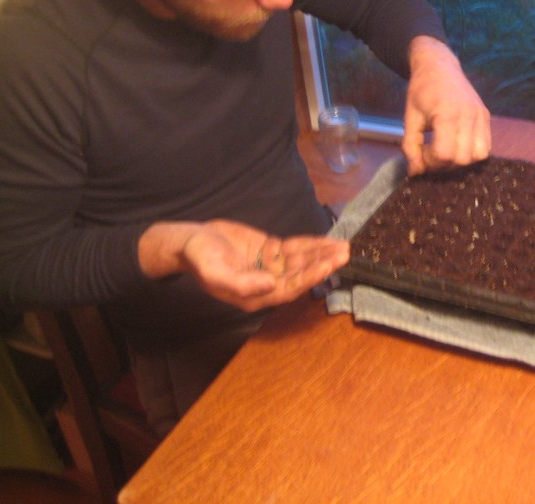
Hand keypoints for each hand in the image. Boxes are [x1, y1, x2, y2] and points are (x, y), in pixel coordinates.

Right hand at [140, 220, 348, 311]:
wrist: (189, 240)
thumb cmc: (199, 257)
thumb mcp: (215, 272)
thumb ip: (242, 283)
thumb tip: (270, 285)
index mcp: (255, 295)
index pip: (290, 287)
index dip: (310, 276)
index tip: (329, 265)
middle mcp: (266, 283)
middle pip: (301, 274)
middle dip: (323, 263)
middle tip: (344, 253)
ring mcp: (269, 266)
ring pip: (301, 260)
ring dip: (321, 253)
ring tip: (343, 245)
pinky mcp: (269, 251)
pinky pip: (294, 249)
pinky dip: (310, 244)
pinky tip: (326, 240)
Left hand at [402, 36, 490, 175]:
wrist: (439, 65)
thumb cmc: (420, 90)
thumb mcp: (410, 118)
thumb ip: (411, 146)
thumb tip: (415, 173)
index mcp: (447, 114)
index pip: (444, 154)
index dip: (431, 162)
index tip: (422, 154)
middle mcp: (468, 116)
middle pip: (462, 159)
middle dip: (445, 164)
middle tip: (432, 155)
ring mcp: (480, 115)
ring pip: (479, 156)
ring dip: (462, 161)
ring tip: (447, 152)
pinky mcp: (486, 116)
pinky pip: (486, 146)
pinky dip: (473, 152)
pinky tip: (458, 145)